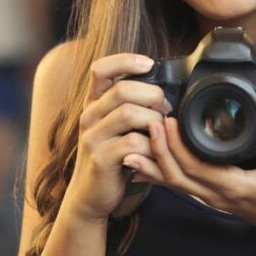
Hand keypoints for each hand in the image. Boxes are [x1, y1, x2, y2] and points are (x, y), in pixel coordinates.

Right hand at [64, 53, 170, 223]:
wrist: (91, 195)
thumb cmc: (112, 158)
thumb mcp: (116, 128)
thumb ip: (130, 107)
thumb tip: (163, 91)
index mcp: (93, 104)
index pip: (100, 69)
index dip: (125, 60)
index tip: (149, 64)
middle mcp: (89, 116)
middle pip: (122, 90)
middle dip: (152, 96)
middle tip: (166, 109)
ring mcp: (92, 138)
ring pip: (129, 114)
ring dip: (154, 121)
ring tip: (162, 131)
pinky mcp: (101, 159)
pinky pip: (133, 143)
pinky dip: (152, 146)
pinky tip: (156, 152)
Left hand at [123, 112, 255, 238]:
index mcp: (233, 186)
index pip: (194, 168)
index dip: (176, 146)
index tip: (167, 121)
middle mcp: (215, 193)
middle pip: (174, 175)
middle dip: (157, 150)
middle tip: (147, 122)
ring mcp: (208, 196)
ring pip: (171, 182)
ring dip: (152, 162)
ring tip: (134, 140)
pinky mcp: (206, 193)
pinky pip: (177, 183)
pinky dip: (158, 171)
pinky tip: (144, 159)